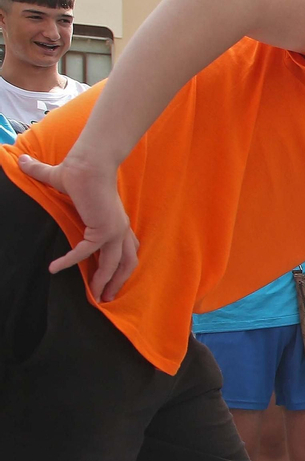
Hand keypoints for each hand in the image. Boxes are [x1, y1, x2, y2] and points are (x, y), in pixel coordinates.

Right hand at [18, 152, 138, 300]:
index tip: (109, 283)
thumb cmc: (78, 170)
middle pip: (126, 263)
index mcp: (117, 222)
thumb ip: (41, 174)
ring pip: (114, 264)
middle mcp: (120, 229)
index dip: (119, 268)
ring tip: (93, 297)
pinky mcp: (102, 229)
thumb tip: (22, 160)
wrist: (86, 162)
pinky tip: (54, 268)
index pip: (126, 251)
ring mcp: (115, 230)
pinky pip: (85, 251)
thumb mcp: (61, 181)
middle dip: (117, 282)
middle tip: (106, 300)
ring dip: (104, 282)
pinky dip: (71, 261)